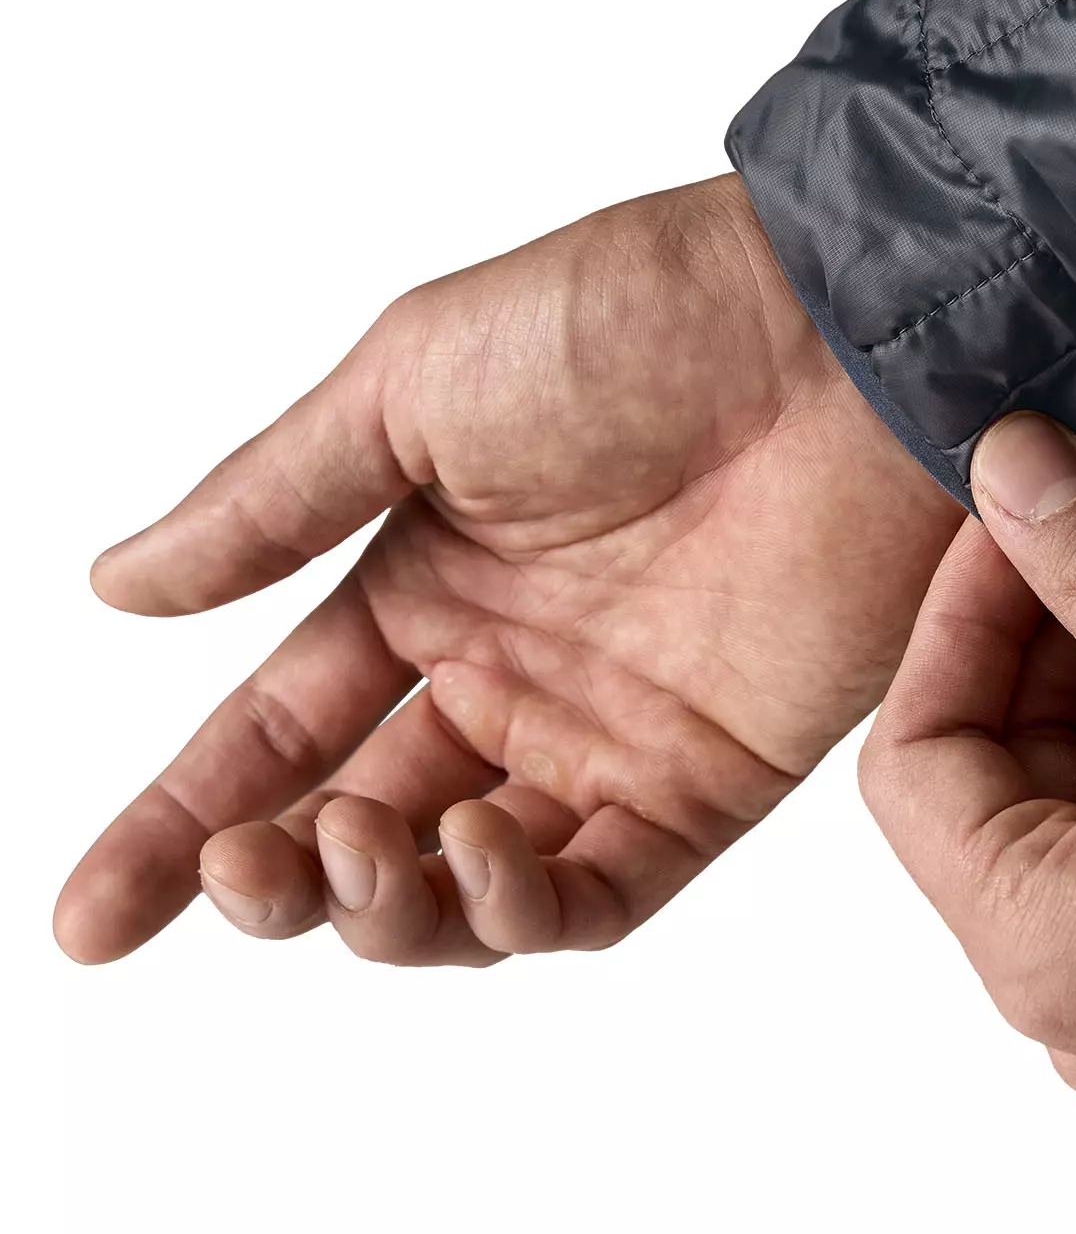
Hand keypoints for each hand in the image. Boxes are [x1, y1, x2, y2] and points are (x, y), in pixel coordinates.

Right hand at [57, 173, 961, 964]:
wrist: (828, 329)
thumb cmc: (630, 318)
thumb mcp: (412, 387)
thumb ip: (273, 505)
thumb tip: (117, 585)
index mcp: (429, 582)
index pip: (281, 729)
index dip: (180, 822)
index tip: (89, 916)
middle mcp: (511, 671)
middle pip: (363, 826)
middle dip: (279, 878)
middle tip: (242, 871)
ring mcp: (610, 729)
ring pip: (471, 887)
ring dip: (390, 906)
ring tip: (353, 852)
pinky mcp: (713, 771)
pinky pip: (604, 890)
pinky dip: (524, 907)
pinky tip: (475, 852)